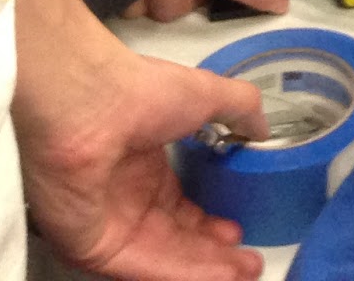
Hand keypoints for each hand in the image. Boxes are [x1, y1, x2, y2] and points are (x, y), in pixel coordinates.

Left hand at [18, 41, 266, 279]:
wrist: (91, 104)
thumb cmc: (139, 91)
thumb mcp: (207, 92)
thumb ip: (240, 109)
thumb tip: (262, 128)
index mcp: (145, 164)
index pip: (179, 206)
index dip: (209, 223)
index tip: (239, 231)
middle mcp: (126, 196)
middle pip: (175, 238)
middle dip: (213, 253)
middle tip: (248, 262)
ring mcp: (108, 223)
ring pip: (164, 257)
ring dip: (205, 268)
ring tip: (243, 273)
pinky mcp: (94, 246)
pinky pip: (144, 266)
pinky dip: (183, 274)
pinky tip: (217, 275)